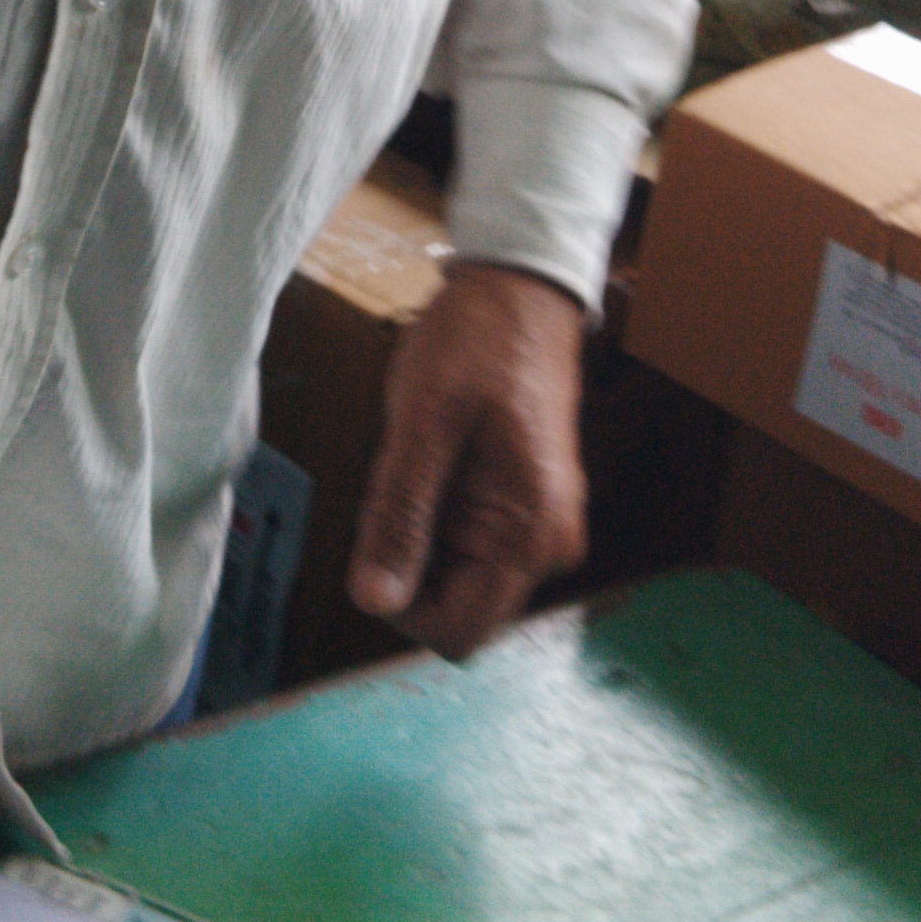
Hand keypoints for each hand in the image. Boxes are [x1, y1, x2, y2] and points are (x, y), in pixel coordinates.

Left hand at [346, 261, 587, 659]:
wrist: (521, 289)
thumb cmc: (477, 340)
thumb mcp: (424, 420)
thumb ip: (399, 516)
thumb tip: (374, 601)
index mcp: (528, 535)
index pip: (455, 632)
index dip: (400, 602)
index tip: (376, 536)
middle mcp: (545, 546)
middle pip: (456, 607)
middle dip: (410, 560)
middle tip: (401, 481)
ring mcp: (540, 527)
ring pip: (456, 574)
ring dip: (420, 534)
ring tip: (422, 460)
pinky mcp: (526, 507)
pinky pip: (468, 542)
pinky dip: (436, 514)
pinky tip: (435, 459)